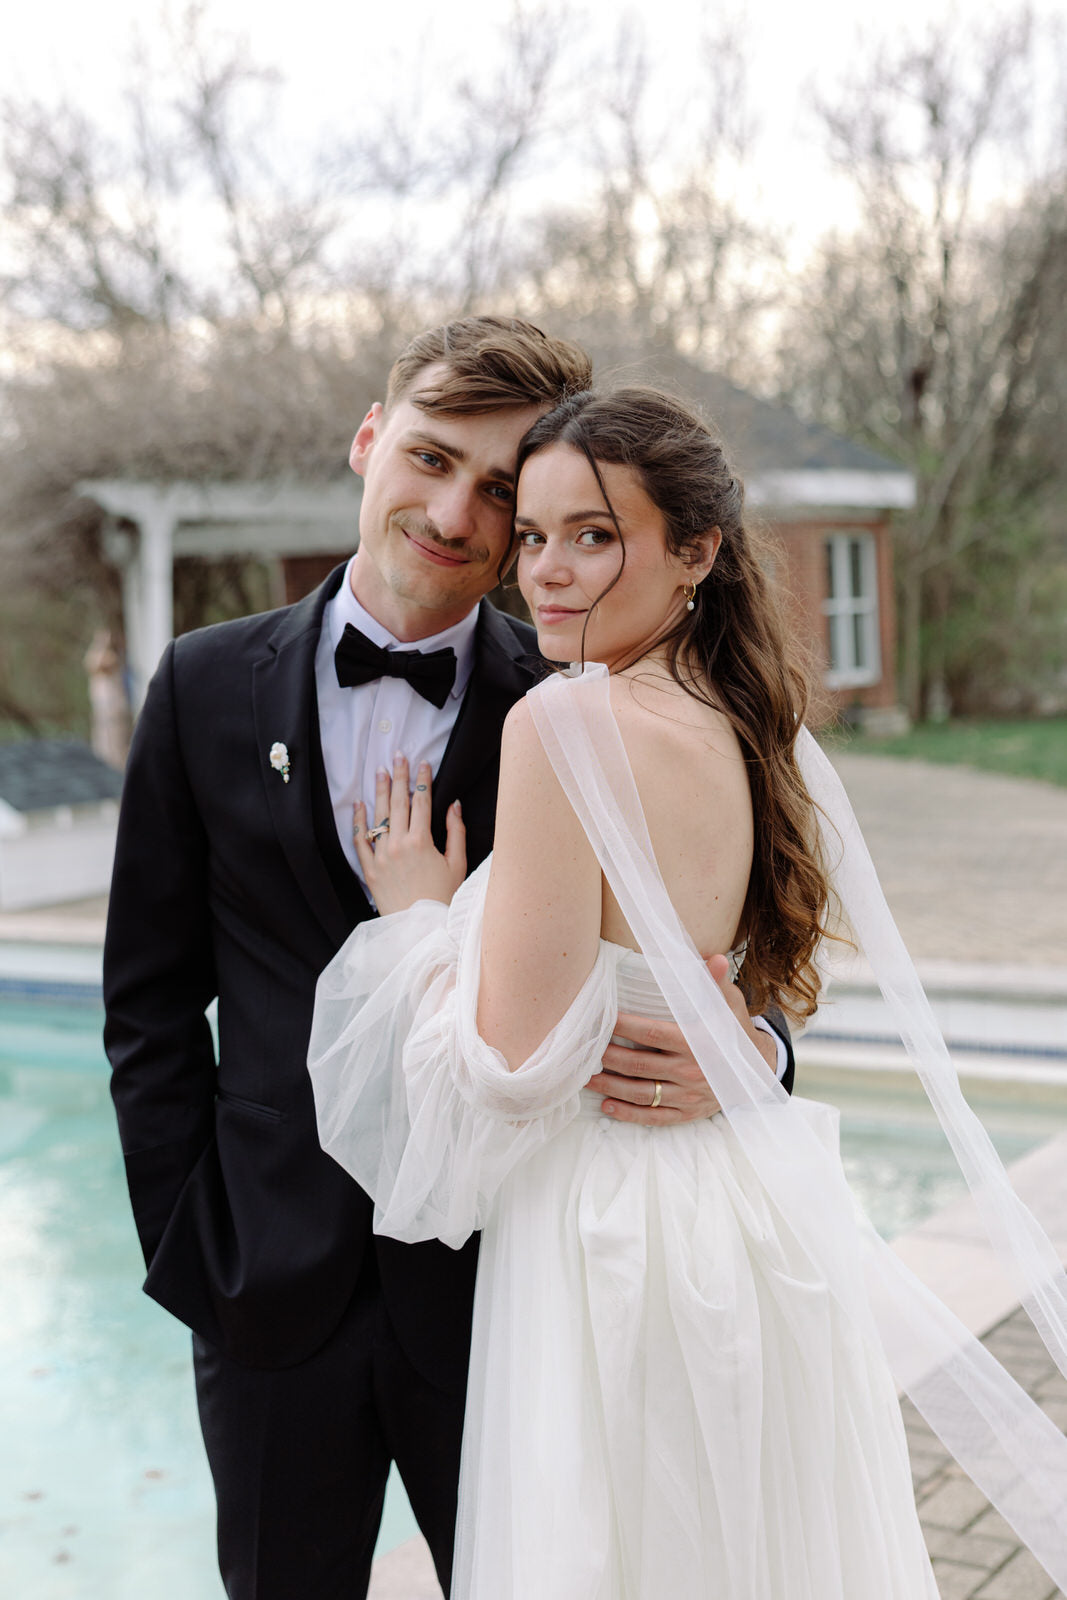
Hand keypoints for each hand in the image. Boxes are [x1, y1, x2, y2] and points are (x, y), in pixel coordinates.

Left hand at [353, 756, 465, 916]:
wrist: (422, 928)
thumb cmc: (444, 898)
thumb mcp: (458, 864)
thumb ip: (456, 832)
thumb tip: (453, 805)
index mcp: (422, 842)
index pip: (422, 802)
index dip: (423, 780)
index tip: (424, 763)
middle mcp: (399, 845)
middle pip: (398, 803)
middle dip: (400, 777)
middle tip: (398, 756)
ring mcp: (381, 856)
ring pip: (379, 816)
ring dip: (380, 792)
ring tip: (380, 771)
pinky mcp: (370, 870)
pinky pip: (360, 841)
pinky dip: (359, 822)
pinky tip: (359, 805)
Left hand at [586, 954, 777, 1125]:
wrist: (760, 1070)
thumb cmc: (734, 1030)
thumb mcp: (729, 1005)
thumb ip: (715, 983)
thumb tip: (715, 957)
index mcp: (698, 1042)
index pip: (652, 1033)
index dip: (623, 1027)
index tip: (601, 1018)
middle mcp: (692, 1071)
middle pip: (639, 1065)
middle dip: (607, 1057)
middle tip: (583, 1048)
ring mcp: (689, 1096)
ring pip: (642, 1094)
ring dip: (610, 1086)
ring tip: (584, 1076)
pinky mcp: (688, 1113)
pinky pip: (654, 1117)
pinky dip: (628, 1114)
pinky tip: (607, 1106)